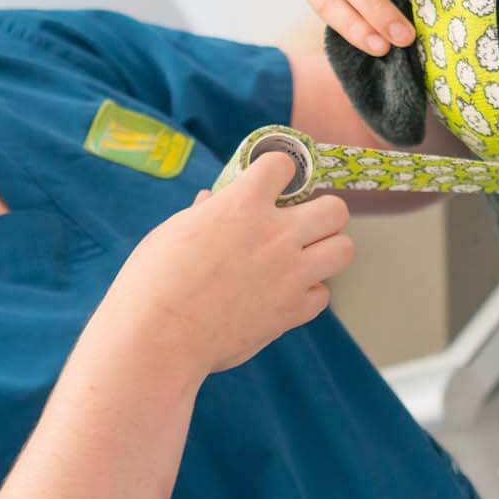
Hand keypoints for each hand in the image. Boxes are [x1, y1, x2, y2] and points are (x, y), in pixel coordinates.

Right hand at [104, 154, 354, 375]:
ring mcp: (290, 273)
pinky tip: (287, 294)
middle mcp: (276, 233)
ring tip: (304, 257)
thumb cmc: (154, 279)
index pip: (283, 164)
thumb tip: (210, 201)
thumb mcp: (174, 231)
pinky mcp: (291, 311)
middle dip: (321, 213)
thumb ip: (204, 214)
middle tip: (300, 224)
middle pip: (335, 209)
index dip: (279, 171)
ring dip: (326, 250)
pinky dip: (309, 293)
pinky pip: (322, 295)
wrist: (160, 335)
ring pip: (343, 250)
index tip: (272, 181)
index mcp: (242, 204)